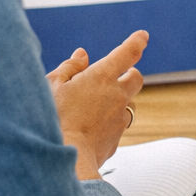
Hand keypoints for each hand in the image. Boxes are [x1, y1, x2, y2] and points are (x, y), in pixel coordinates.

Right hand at [47, 29, 147, 179]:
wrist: (66, 158)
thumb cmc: (53, 118)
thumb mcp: (53, 86)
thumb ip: (69, 68)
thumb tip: (82, 55)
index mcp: (101, 77)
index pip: (127, 53)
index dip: (136, 42)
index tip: (142, 36)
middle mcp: (117, 95)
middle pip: (135, 78)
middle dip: (129, 74)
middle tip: (117, 75)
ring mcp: (119, 118)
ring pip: (129, 104)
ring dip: (119, 101)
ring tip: (95, 106)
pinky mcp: (116, 138)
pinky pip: (118, 126)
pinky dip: (109, 123)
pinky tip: (89, 128)